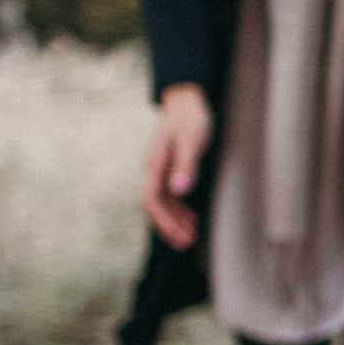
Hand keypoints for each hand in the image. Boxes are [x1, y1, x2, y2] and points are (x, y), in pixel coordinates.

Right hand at [141, 83, 213, 249]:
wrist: (186, 100)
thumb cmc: (189, 118)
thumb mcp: (190, 140)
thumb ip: (186, 165)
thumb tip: (180, 190)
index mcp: (154, 163)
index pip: (151, 199)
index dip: (163, 221)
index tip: (178, 236)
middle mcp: (153, 170)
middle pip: (155, 205)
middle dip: (168, 227)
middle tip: (186, 244)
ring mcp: (161, 170)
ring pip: (164, 203)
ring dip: (175, 221)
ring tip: (190, 238)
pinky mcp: (170, 169)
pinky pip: (171, 195)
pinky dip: (180, 209)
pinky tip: (192, 220)